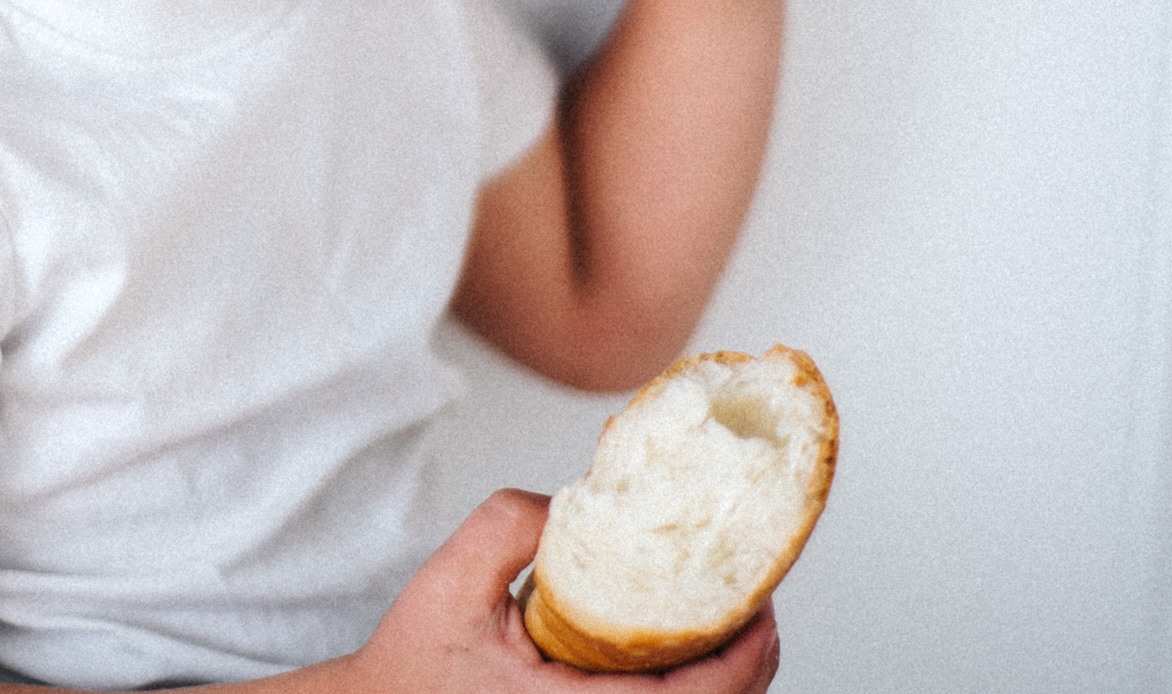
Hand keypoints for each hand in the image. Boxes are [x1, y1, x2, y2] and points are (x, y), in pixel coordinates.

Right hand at [346, 491, 779, 692]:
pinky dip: (687, 685)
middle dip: (749, 653)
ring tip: (723, 612)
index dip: (750, 644)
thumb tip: (574, 497)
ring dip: (723, 673)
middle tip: (752, 592)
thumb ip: (508, 529)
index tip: (760, 593)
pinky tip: (679, 645)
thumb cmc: (411, 670)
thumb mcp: (449, 585)